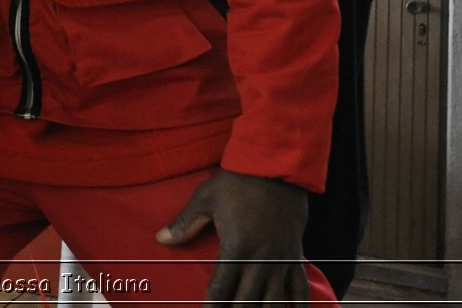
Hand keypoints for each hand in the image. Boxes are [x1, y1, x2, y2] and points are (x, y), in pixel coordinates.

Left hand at [155, 169, 310, 305]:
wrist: (275, 167)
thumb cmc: (237, 182)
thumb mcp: (205, 199)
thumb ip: (185, 223)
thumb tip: (161, 239)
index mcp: (236, 248)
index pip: (222, 287)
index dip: (213, 305)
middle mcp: (260, 259)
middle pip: (247, 300)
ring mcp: (281, 259)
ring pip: (274, 300)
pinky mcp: (295, 255)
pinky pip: (300, 287)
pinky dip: (296, 305)